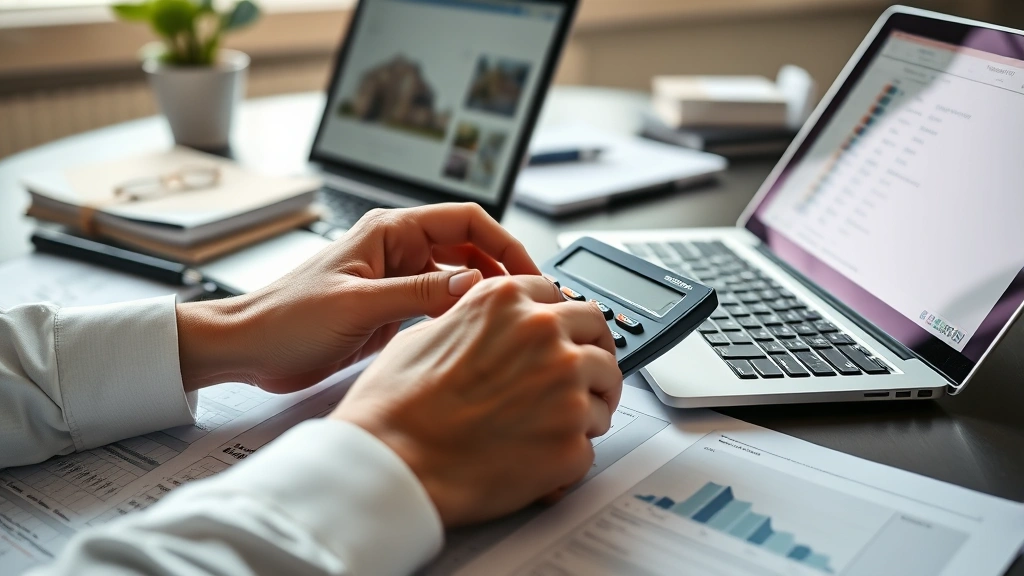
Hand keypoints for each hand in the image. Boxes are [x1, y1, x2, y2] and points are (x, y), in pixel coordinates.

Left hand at [176, 203, 538, 392]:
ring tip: (510, 322)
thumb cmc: (287, 318)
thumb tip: (475, 285)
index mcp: (390, 231)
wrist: (249, 348)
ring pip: (458, 279)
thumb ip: (418, 294)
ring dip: (483, 297)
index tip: (529, 273)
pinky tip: (474, 337)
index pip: (466, 220)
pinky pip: (439, 306)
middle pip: (469, 247)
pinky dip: (460, 319)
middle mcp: (398, 249)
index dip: (503, 242)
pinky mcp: (392, 308)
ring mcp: (397, 279)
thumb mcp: (358, 305)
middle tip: (529, 304)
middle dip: (502, 271)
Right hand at [330, 275, 621, 526]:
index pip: (561, 296)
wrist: (392, 463)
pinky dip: (571, 451)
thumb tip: (494, 329)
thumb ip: (476, 322)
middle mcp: (543, 334)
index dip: (562, 320)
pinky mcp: (573, 441)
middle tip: (581, 374)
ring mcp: (566, 388)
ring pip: (606, 387)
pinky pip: (591, 442)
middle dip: (591, 352)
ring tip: (556, 424)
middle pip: (597, 332)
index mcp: (506, 301)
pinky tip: (539, 457)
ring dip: (588, 402)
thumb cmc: (395, 407)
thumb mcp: (426, 334)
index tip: (564, 334)